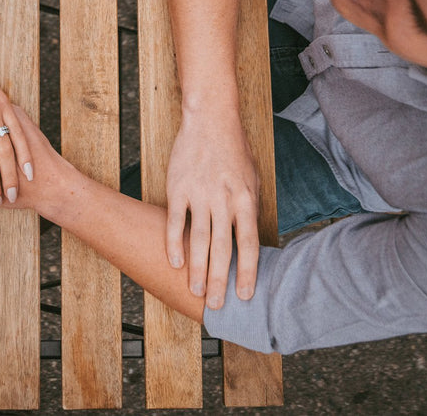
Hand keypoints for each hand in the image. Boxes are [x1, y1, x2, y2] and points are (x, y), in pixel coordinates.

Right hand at [165, 110, 259, 309]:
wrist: (211, 120)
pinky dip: (174, 244)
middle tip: (217, 306)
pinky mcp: (178, 188)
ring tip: (197, 291)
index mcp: (245, 200)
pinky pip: (175, 222)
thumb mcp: (252, 179)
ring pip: (199, 240)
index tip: (244, 296)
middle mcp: (224, 201)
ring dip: (198, 269)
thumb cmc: (234, 151)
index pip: (249, 244)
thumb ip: (250, 209)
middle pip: (224, 249)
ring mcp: (200, 195)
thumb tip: (250, 239)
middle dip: (221, 280)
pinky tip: (175, 263)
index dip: (247, 272)